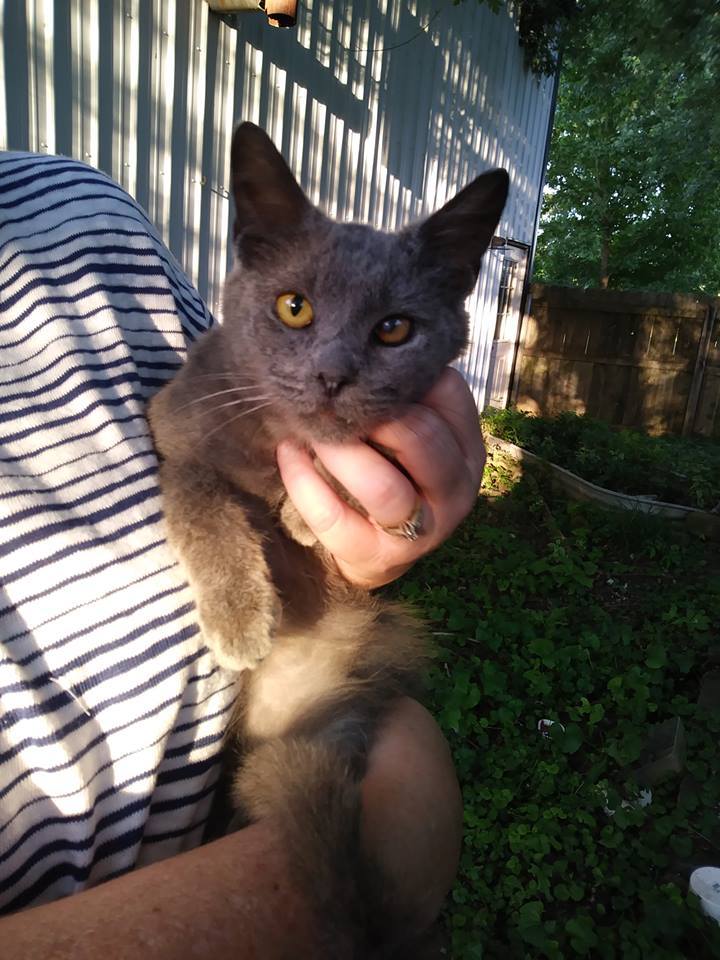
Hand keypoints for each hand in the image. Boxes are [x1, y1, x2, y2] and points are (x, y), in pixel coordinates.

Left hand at [276, 367, 484, 588]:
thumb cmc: (392, 473)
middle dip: (371, 413)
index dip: (403, 374)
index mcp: (467, 450)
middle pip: (422, 439)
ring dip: (341, 452)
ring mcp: (422, 531)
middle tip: (335, 398)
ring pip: (383, 486)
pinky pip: (336, 518)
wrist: (375, 551)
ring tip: (311, 428)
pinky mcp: (378, 558)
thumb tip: (366, 343)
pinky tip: (288, 453)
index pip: (449, 395)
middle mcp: (456, 491)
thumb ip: (403, 398)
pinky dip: (305, 481)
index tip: (364, 365)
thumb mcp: (410, 436)